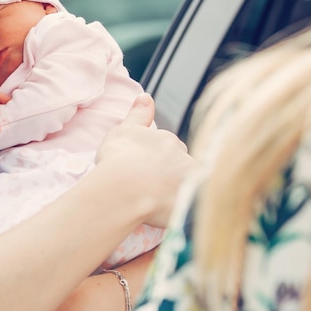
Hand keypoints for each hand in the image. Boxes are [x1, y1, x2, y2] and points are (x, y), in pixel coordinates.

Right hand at [96, 93, 195, 227]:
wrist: (123, 188)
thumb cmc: (118, 159)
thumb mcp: (123, 130)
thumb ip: (138, 114)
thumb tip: (146, 96)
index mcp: (167, 139)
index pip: (168, 147)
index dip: (155, 158)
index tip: (143, 168)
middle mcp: (183, 156)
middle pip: (180, 165)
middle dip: (169, 173)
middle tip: (149, 186)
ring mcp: (189, 180)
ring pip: (186, 184)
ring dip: (175, 190)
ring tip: (155, 202)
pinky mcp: (191, 203)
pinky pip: (190, 206)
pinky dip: (181, 208)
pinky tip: (167, 213)